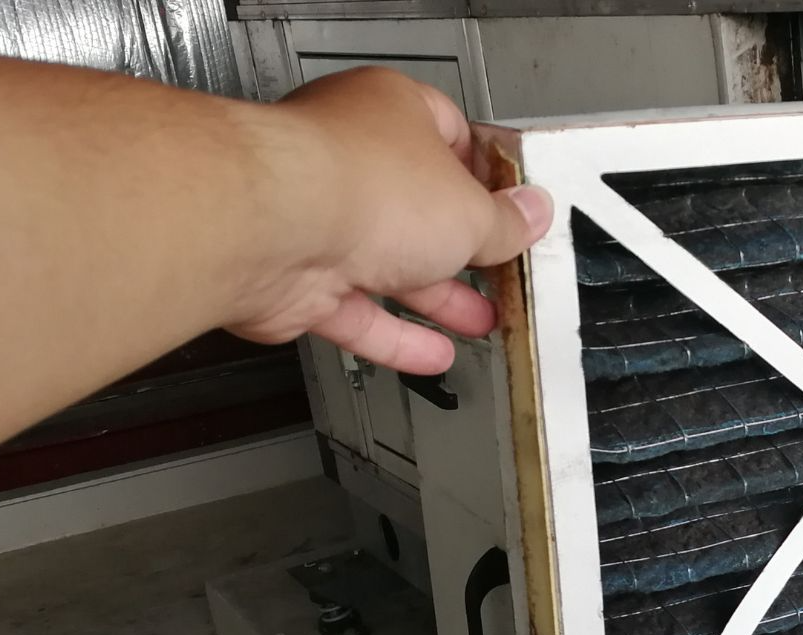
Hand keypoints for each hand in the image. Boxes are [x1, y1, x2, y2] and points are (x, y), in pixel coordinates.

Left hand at [226, 67, 551, 373]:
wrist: (272, 227)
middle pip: (418, 206)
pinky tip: (430, 354)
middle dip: (463, 248)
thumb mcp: (471, 211)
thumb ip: (505, 223)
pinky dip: (394, 336)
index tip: (515, 212)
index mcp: (392, 112)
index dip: (488, 179)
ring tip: (479, 319)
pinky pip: (355, 311)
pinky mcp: (296, 276)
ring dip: (435, 298)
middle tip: (499, 271)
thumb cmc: (357, 185)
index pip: (452, 136)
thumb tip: (529, 217)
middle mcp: (348, 158)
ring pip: (385, 262)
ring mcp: (317, 216)